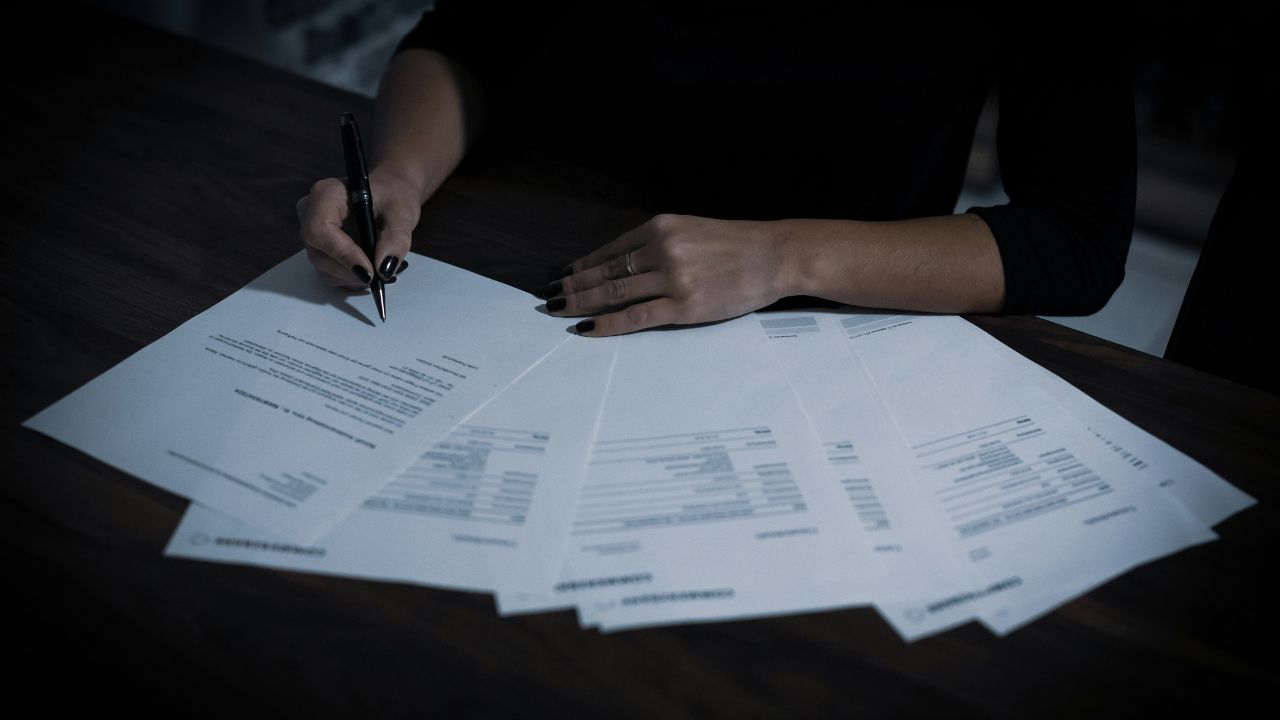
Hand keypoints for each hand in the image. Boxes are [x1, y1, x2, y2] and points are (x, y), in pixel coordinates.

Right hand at [296, 168, 423, 288]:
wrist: (390, 197)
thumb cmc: (394, 196)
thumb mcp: (402, 213)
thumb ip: (396, 238)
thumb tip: (384, 269)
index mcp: (325, 194)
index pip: (320, 229)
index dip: (343, 254)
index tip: (371, 271)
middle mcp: (310, 214)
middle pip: (319, 254)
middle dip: (352, 271)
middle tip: (382, 274)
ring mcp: (312, 235)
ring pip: (323, 269)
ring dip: (354, 277)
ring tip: (380, 269)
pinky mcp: (319, 250)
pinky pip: (329, 274)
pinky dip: (352, 279)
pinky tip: (370, 269)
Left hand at [545, 214, 790, 335]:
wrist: (774, 256)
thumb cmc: (736, 246)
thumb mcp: (691, 231)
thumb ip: (658, 245)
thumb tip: (621, 266)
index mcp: (660, 227)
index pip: (610, 251)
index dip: (582, 266)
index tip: (563, 276)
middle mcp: (661, 249)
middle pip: (605, 272)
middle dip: (573, 286)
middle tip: (549, 298)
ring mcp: (672, 278)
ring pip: (613, 294)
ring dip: (582, 304)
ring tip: (559, 312)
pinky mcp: (684, 306)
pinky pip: (635, 317)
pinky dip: (607, 324)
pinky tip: (588, 327)